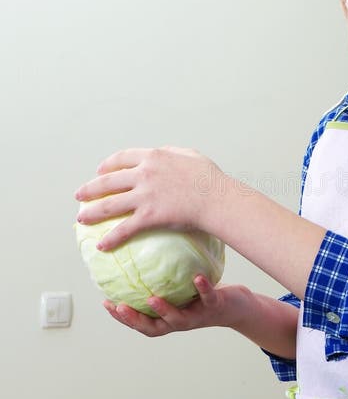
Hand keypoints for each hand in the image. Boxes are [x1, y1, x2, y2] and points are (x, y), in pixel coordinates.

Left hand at [75, 147, 226, 249]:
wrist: (216, 198)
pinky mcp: (149, 215)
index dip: (107, 165)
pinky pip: (125, 228)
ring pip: (110, 204)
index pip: (122, 158)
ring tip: (81, 219)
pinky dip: (111, 238)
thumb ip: (174, 152)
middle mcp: (144, 174)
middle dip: (90, 189)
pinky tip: (102, 246)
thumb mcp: (191, 155)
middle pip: (109, 181)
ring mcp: (145, 195)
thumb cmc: (210, 178)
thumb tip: (166, 153)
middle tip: (80, 195)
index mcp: (153, 157)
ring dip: (92, 212)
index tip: (100, 171)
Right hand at [105, 275, 252, 337]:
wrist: (236, 306)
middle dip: (135, 320)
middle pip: (154, 328)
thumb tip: (138, 254)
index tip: (106, 303)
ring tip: (152, 299)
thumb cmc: (202, 295)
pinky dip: (202, 289)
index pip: (141, 323)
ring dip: (164, 310)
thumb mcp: (180, 287)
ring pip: (178, 319)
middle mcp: (181, 321)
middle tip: (119, 307)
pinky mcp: (215, 306)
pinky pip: (208, 298)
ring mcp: (198, 316)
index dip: (123, 318)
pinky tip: (197, 278)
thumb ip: (162, 279)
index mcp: (169, 319)